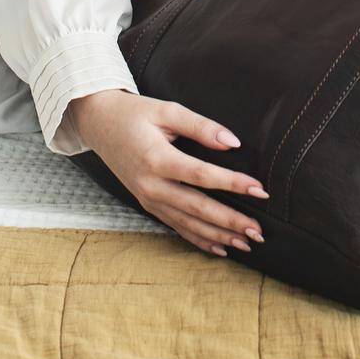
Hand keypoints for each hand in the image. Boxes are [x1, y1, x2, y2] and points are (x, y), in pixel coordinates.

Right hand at [68, 88, 268, 257]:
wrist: (100, 124)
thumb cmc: (136, 114)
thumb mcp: (167, 111)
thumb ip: (201, 126)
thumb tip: (233, 142)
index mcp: (157, 159)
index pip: (202, 176)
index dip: (232, 183)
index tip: (259, 190)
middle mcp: (151, 185)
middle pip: (197, 207)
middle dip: (230, 221)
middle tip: (258, 231)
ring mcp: (147, 199)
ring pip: (188, 223)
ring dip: (218, 235)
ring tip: (247, 243)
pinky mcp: (147, 204)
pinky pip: (176, 226)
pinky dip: (198, 239)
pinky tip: (220, 248)